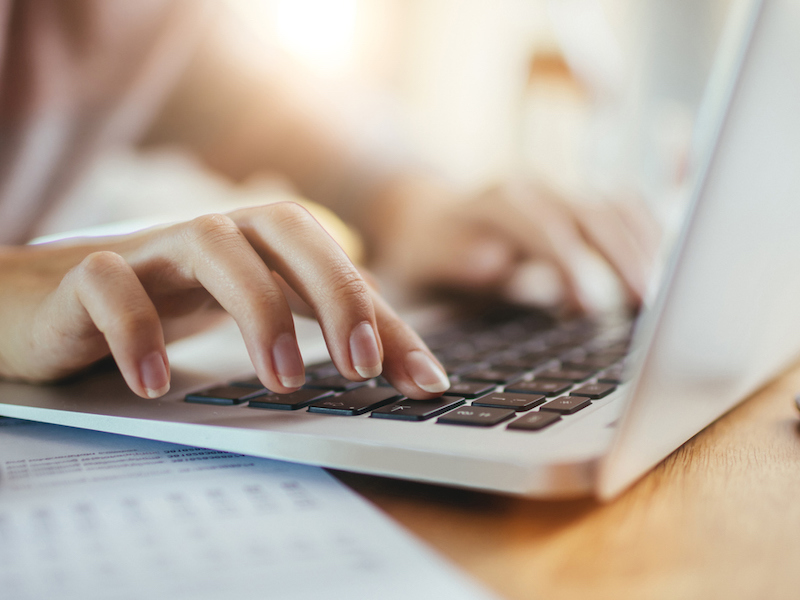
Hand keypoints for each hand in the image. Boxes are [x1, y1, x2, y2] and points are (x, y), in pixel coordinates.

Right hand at [0, 203, 449, 399]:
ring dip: (255, 309)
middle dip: (333, 291)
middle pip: (284, 227)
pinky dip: (136, 329)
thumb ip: (330, 337)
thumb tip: (419, 376)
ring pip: (209, 243)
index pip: (337, 266)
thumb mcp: (255, 318)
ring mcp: (151, 249)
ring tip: (283, 381)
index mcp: (259, 244)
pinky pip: (109, 283)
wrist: (49, 302)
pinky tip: (157, 383)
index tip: (423, 382)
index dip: (386, 319)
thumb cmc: (167, 305)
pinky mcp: (85, 275)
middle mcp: (216, 235)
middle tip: (359, 366)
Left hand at [369, 178, 659, 311]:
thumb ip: (456, 261)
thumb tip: (496, 262)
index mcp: (497, 202)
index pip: (543, 226)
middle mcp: (535, 189)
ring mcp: (559, 193)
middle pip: (593, 213)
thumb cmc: (425, 252)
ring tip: (665, 294)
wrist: (424, 217)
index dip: (570, 264)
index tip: (589, 307)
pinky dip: (651, 230)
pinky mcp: (576, 206)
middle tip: (648, 303)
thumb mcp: (425, 261)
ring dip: (645, 247)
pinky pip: (625, 208)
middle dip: (623, 257)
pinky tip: (670, 260)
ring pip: (617, 208)